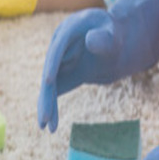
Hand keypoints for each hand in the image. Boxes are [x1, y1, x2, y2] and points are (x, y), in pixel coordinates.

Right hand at [37, 0, 158, 132]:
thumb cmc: (113, 33)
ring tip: (47, 129)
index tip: (49, 81)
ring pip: (49, 86)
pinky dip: (52, 107)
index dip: (53, 64)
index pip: (58, 48)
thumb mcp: (113, 33)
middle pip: (48, 71)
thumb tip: (90, 41)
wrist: (111, 40)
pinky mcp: (61, 74)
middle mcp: (57, 45)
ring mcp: (57, 61)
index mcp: (68, 30)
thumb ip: (104, 38)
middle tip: (45, 116)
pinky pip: (54, 92)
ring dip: (47, 106)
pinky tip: (51, 126)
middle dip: (47, 94)